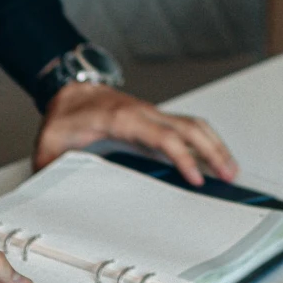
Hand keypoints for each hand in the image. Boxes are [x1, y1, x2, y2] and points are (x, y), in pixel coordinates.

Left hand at [33, 82, 238, 186]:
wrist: (70, 91)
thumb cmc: (66, 115)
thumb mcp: (52, 142)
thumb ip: (52, 167)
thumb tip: (51, 191)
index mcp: (123, 119)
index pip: (163, 136)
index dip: (183, 157)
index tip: (197, 177)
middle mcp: (144, 114)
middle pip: (189, 128)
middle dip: (214, 150)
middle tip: (230, 175)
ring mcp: (152, 114)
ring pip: (193, 124)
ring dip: (215, 144)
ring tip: (231, 168)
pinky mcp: (155, 119)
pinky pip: (188, 126)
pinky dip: (206, 139)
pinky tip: (213, 154)